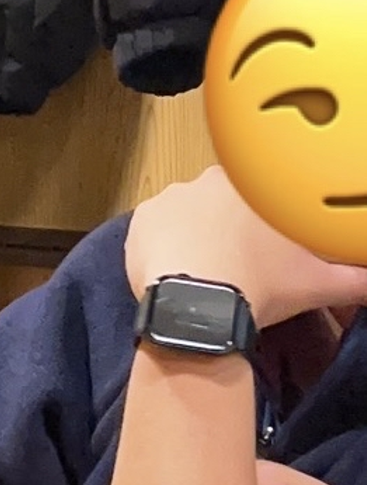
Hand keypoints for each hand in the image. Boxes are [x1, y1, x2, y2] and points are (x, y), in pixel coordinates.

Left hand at [125, 166, 366, 328]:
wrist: (196, 305)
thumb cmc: (261, 286)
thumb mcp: (320, 284)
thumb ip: (358, 280)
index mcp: (254, 185)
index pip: (261, 193)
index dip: (264, 221)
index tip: (264, 246)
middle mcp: (209, 179)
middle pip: (222, 201)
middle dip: (229, 227)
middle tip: (237, 261)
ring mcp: (170, 196)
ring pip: (187, 212)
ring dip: (194, 235)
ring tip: (205, 270)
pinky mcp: (140, 219)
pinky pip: (154, 227)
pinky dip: (163, 244)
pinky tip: (176, 268)